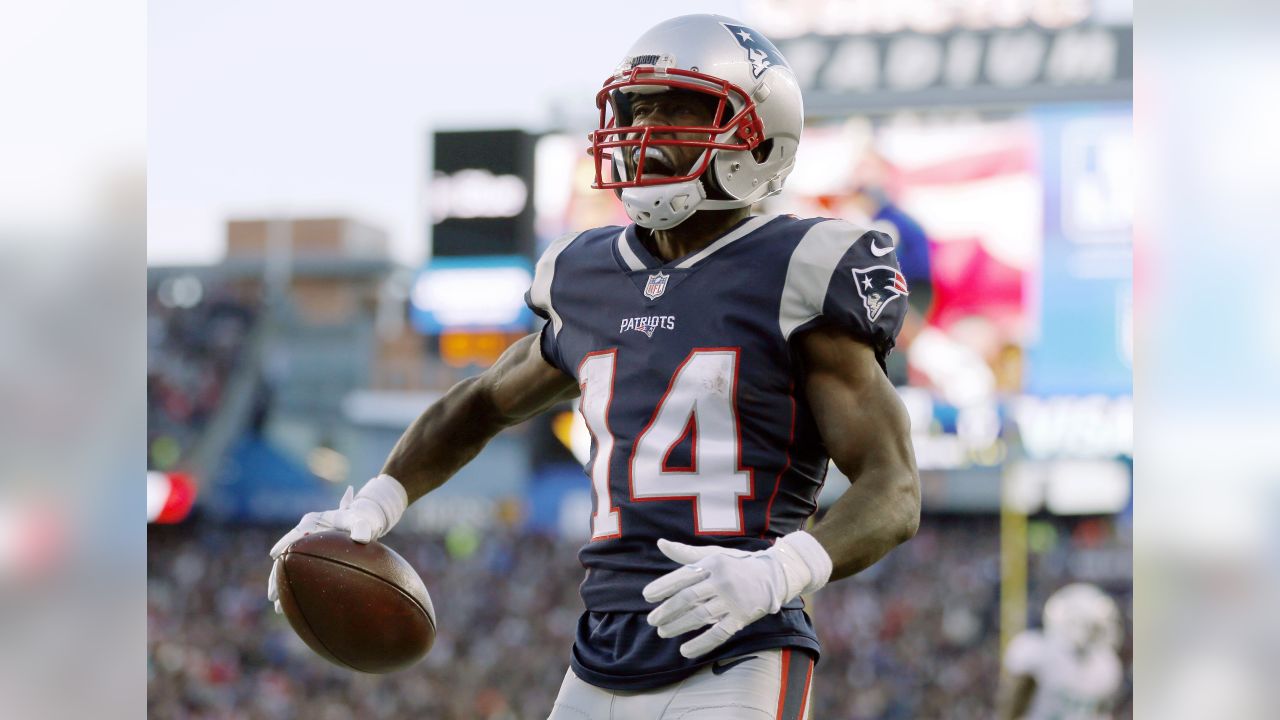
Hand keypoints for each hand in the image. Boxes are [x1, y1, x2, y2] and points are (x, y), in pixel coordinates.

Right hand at [266, 475, 407, 612]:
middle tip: (273, 595)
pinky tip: (293, 607)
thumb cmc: (364, 520)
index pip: (295, 534)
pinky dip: (296, 588)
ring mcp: (307, 547)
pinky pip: (301, 574)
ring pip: (290, 568)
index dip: (284, 544)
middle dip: (277, 575)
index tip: (275, 555)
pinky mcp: (312, 558)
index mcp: (313, 522)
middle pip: (287, 556)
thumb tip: (361, 538)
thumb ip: (362, 527)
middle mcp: (306, 535)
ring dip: (283, 586)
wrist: (366, 523)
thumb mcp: (364, 521)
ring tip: (278, 607)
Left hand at [642, 532, 831, 658]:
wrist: (773, 574)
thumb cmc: (736, 564)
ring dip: (679, 626)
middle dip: (667, 610)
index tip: (647, 597)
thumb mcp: (713, 554)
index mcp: (712, 563)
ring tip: (663, 632)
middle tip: (652, 620)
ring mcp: (733, 600)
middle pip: (689, 597)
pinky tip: (685, 650)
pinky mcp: (742, 617)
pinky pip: (719, 633)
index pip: (683, 576)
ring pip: (701, 616)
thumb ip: (686, 554)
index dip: (663, 586)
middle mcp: (722, 580)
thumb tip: (660, 543)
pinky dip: (701, 643)